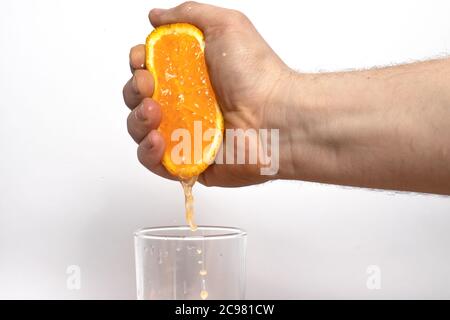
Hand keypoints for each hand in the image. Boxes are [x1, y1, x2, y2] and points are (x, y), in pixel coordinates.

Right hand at [123, 1, 294, 186]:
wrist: (277, 117)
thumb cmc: (257, 74)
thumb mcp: (225, 25)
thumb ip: (187, 15)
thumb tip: (156, 17)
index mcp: (190, 74)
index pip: (149, 69)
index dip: (139, 64)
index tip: (143, 61)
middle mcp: (186, 103)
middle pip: (140, 99)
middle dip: (135, 90)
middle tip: (149, 86)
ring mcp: (186, 133)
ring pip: (142, 130)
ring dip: (137, 121)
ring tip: (153, 113)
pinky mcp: (190, 161)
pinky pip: (155, 162)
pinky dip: (148, 153)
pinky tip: (157, 140)